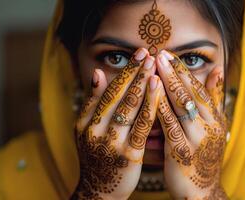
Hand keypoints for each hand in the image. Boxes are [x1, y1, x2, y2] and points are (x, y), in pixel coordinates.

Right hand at [71, 48, 161, 199]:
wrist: (99, 190)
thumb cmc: (98, 157)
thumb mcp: (88, 129)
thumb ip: (93, 102)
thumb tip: (97, 73)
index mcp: (85, 121)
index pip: (107, 90)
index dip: (124, 71)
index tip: (139, 54)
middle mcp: (94, 129)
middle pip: (117, 95)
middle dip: (135, 72)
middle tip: (149, 52)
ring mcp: (110, 142)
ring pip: (128, 107)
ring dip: (141, 84)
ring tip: (154, 66)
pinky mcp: (127, 155)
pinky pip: (141, 127)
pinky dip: (150, 107)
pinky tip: (159, 92)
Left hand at [156, 51, 227, 198]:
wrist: (201, 191)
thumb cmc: (202, 155)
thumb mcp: (213, 125)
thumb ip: (213, 98)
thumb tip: (218, 70)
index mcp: (215, 117)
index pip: (199, 88)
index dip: (184, 70)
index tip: (169, 54)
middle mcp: (209, 125)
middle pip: (191, 92)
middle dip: (174, 71)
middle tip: (160, 53)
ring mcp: (197, 138)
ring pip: (182, 105)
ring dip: (167, 83)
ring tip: (154, 66)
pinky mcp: (182, 151)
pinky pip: (170, 125)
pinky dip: (161, 108)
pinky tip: (151, 95)